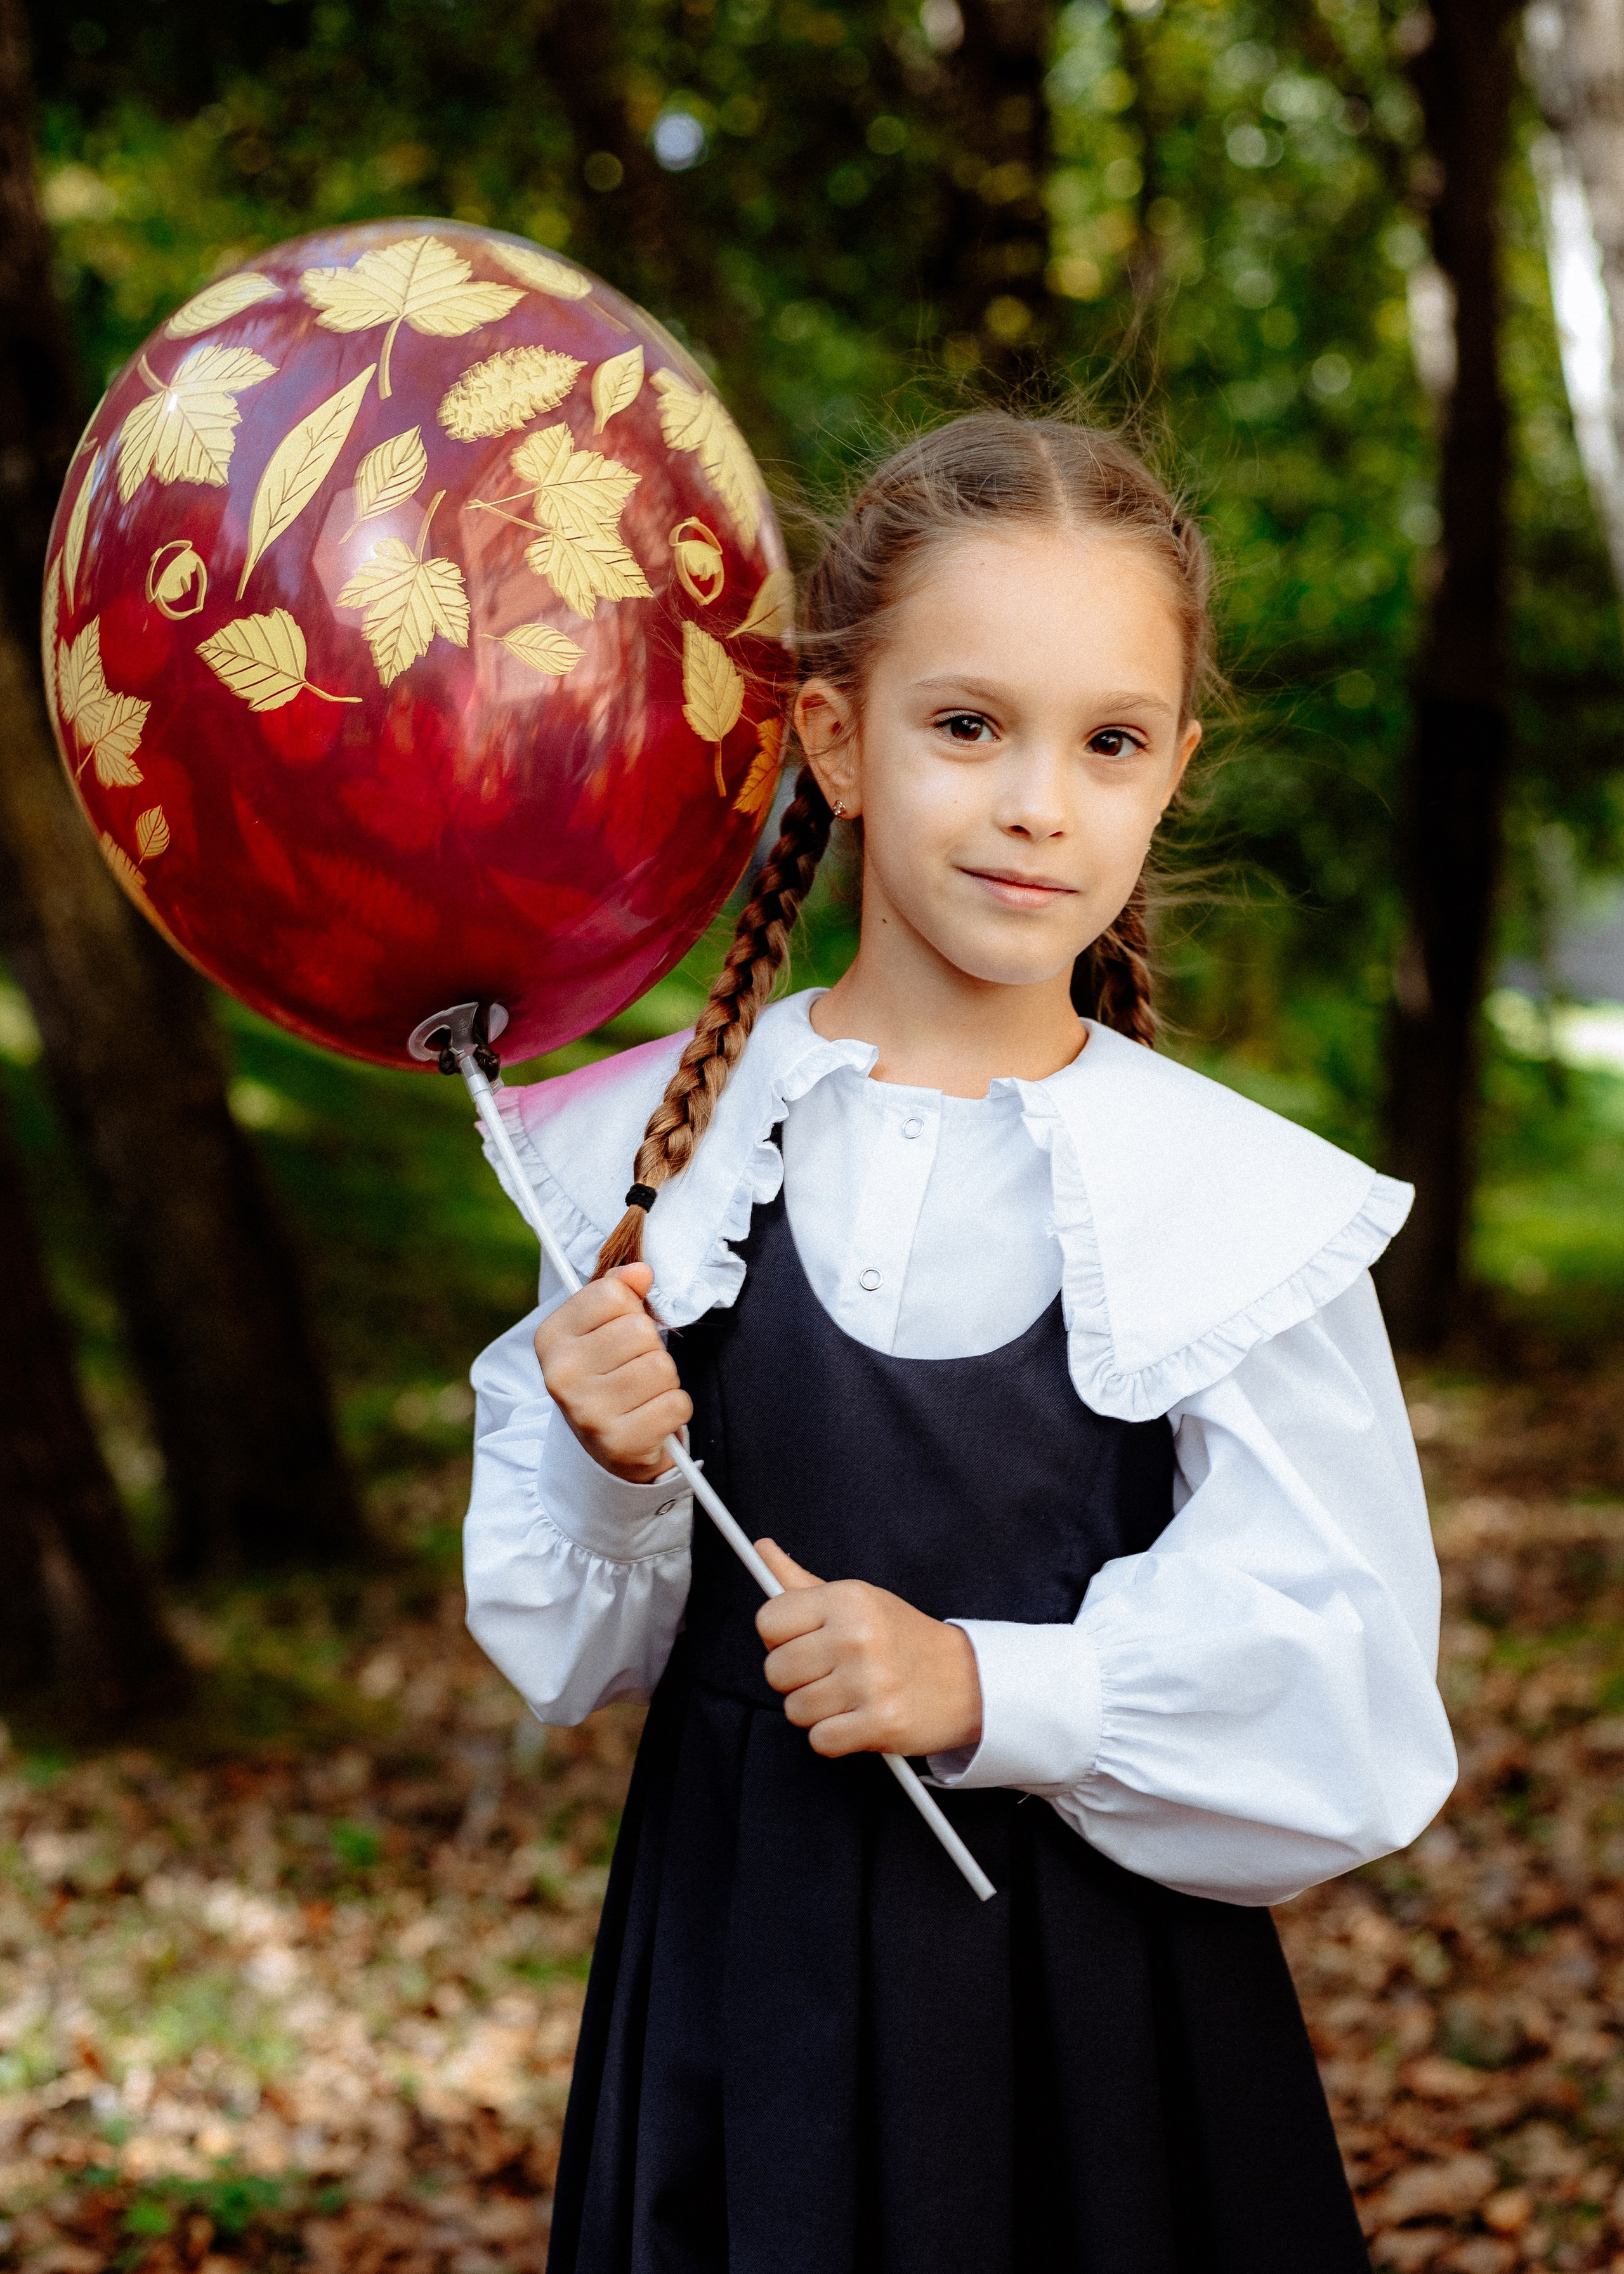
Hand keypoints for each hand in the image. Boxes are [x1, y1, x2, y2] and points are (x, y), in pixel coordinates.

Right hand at [533, 1264, 691, 1482]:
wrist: (605, 1449)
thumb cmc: (608, 1376)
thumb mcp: (601, 1328)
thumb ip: (618, 1291)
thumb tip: (641, 1272)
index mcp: (551, 1338)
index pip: (611, 1293)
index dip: (631, 1309)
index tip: (620, 1331)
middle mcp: (561, 1376)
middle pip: (640, 1330)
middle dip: (651, 1347)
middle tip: (634, 1369)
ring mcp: (588, 1413)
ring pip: (661, 1367)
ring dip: (665, 1380)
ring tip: (643, 1394)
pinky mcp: (620, 1444)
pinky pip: (677, 1404)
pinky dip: (675, 1409)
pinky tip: (652, 1417)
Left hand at [753, 1540, 982, 1759]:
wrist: (969, 1680)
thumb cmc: (902, 1637)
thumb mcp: (858, 1599)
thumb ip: (801, 1582)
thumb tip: (760, 1549)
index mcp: (847, 1598)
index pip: (768, 1621)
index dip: (779, 1639)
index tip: (803, 1643)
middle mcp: (856, 1635)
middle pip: (774, 1671)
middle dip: (796, 1680)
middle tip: (831, 1674)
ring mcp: (869, 1681)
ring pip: (794, 1710)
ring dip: (816, 1711)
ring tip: (850, 1696)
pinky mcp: (880, 1723)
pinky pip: (819, 1741)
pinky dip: (835, 1738)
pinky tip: (858, 1719)